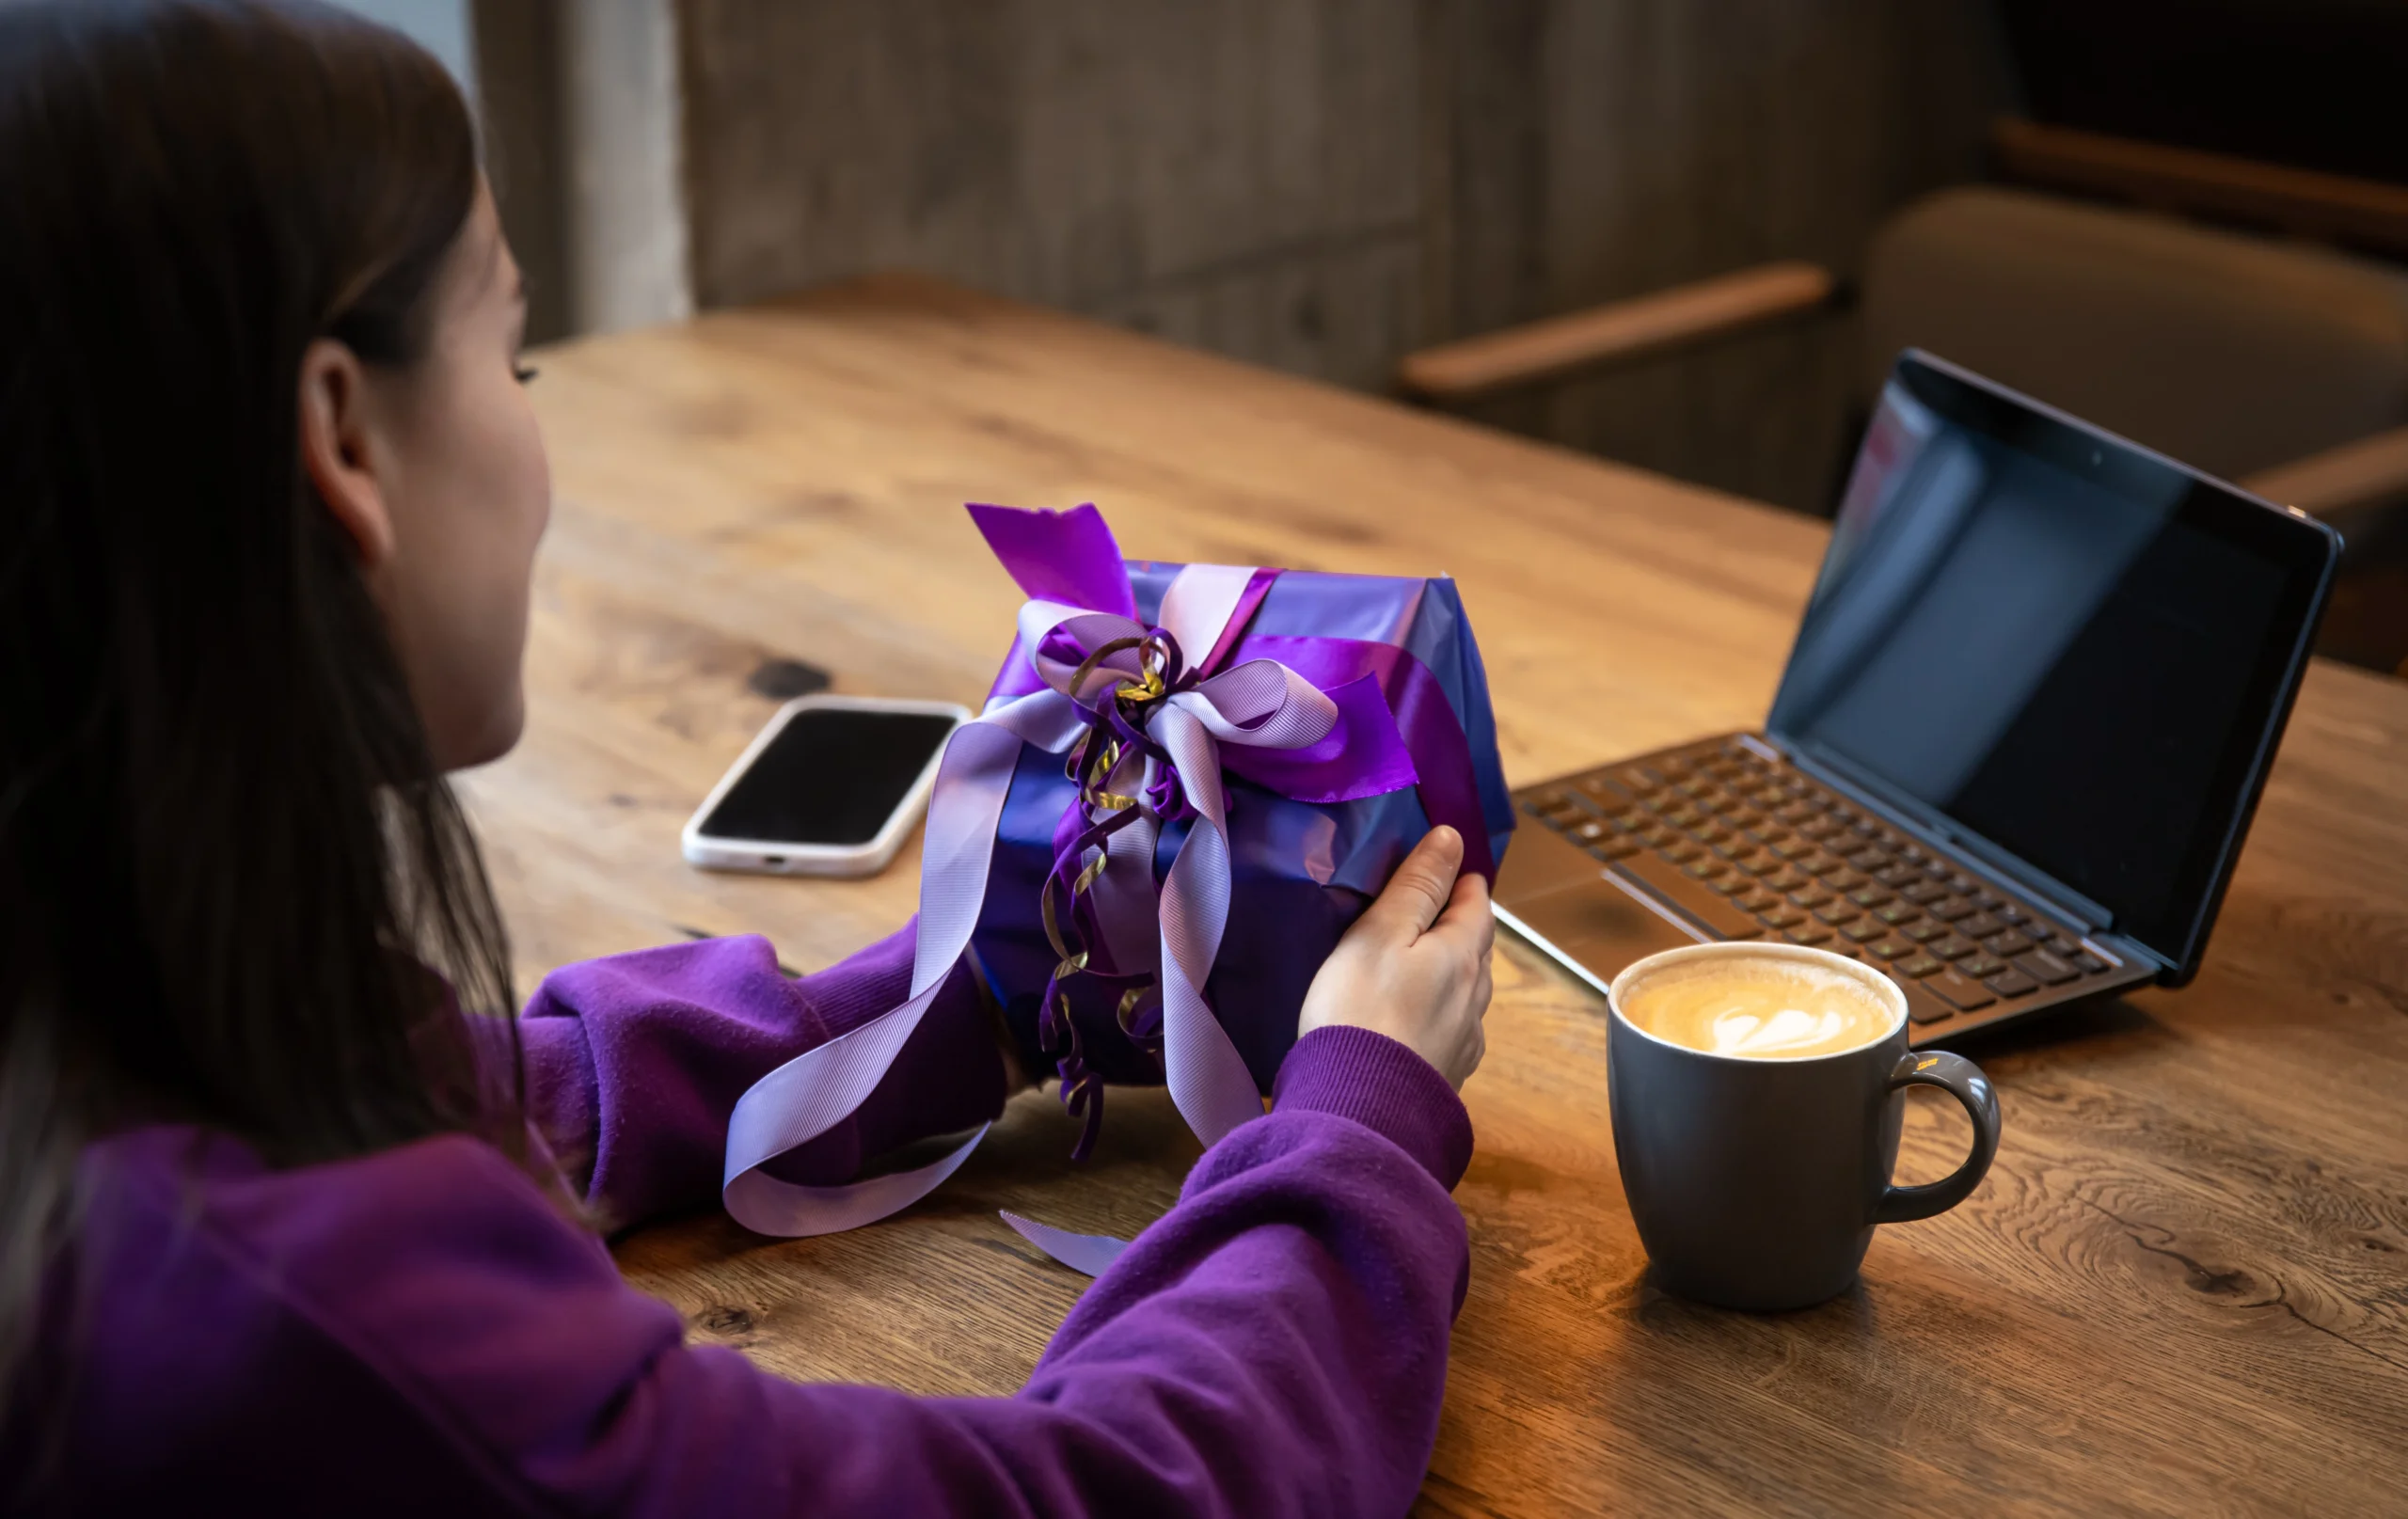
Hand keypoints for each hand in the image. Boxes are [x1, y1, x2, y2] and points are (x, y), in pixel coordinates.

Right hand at [1296, 825, 1494, 1089]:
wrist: (1358, 1110)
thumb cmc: (1360, 1010)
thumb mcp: (1380, 933)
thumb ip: (1417, 886)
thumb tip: (1452, 840)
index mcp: (1461, 957)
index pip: (1477, 907)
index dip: (1465, 883)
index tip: (1454, 869)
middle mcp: (1473, 999)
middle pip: (1479, 950)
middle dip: (1464, 925)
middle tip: (1441, 909)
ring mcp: (1462, 1043)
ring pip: (1469, 993)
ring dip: (1456, 971)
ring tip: (1428, 962)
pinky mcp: (1444, 1077)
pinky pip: (1453, 1031)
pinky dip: (1442, 1013)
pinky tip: (1422, 1021)